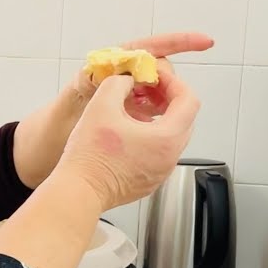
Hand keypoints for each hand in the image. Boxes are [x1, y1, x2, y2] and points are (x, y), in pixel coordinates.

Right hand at [57, 73, 200, 209]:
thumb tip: (127, 80)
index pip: (188, 101)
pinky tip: (126, 134)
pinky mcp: (148, 181)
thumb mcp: (102, 105)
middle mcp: (169, 158)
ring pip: (170, 137)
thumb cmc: (90, 156)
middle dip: (167, 100)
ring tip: (133, 111)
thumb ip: (119, 83)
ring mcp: (160, 172)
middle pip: (183, 119)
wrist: (79, 191)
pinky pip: (158, 154)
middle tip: (146, 90)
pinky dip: (149, 139)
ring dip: (157, 120)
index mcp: (166, 138)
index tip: (157, 77)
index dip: (174, 82)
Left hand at [66, 32, 213, 120]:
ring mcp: (138, 86)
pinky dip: (158, 111)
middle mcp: (133, 68)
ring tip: (143, 109)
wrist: (69, 122)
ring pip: (163, 88)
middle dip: (165, 82)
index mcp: (122, 56)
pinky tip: (148, 119)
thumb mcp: (85, 83)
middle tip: (148, 98)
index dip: (183, 41)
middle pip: (163, 68)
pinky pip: (158, 104)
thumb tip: (129, 74)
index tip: (206, 42)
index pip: (157, 46)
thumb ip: (107, 76)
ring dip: (161, 98)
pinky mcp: (139, 103)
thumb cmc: (74, 98)